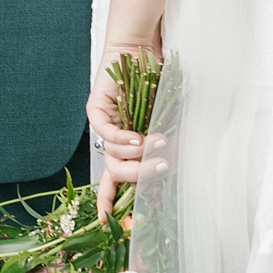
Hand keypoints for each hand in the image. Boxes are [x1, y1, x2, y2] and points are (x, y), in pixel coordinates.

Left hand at [89, 39, 156, 220]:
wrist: (145, 48)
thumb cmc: (160, 81)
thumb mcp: (168, 120)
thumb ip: (168, 144)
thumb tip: (175, 169)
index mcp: (126, 147)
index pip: (114, 182)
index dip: (110, 204)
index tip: (110, 224)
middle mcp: (112, 140)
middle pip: (117, 174)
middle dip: (139, 176)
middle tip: (162, 168)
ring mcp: (103, 125)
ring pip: (113, 156)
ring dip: (138, 155)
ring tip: (157, 143)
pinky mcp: (97, 109)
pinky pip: (106, 134)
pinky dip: (124, 140)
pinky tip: (138, 138)